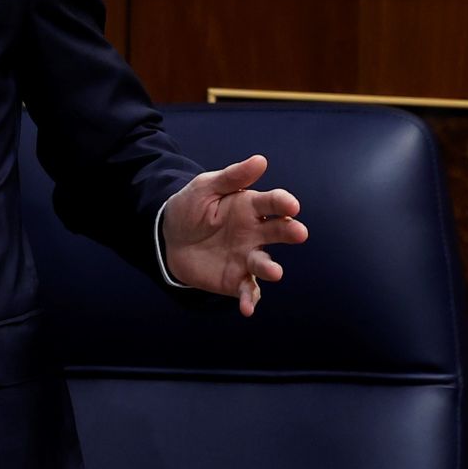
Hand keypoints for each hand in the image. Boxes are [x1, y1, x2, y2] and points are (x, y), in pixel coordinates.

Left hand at [160, 155, 307, 316]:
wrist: (169, 237)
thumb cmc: (191, 207)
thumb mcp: (206, 187)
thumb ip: (232, 176)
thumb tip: (261, 160)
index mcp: (250, 207)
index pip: (272, 203)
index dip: (283, 202)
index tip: (291, 204)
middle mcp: (255, 233)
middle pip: (278, 232)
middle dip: (290, 232)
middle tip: (298, 232)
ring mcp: (247, 257)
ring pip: (264, 263)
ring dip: (270, 268)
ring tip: (274, 271)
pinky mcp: (236, 280)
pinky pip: (247, 290)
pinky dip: (250, 300)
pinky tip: (246, 308)